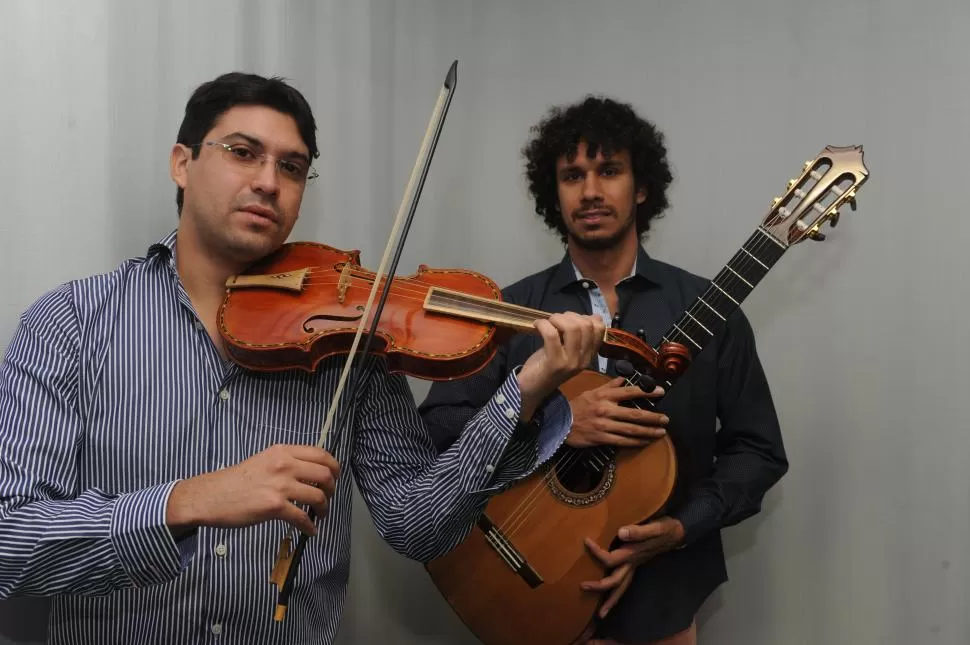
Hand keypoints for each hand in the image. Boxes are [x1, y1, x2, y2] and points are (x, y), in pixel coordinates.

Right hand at [166, 444, 339, 536]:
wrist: (211, 496)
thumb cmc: (235, 481)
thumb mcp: (264, 460)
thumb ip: (286, 463)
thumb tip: (310, 474)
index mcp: (282, 451)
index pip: (321, 454)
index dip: (334, 467)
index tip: (335, 477)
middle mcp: (284, 464)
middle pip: (325, 474)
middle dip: (332, 488)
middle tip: (329, 497)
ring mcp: (279, 485)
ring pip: (317, 496)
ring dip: (324, 508)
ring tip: (321, 514)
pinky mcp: (274, 506)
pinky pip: (302, 517)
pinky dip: (309, 526)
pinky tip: (310, 531)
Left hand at [517, 312, 605, 418]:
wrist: (532, 389)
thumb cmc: (547, 366)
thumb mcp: (566, 350)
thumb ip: (576, 335)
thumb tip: (586, 316)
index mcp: (589, 355)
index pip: (599, 329)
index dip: (584, 317)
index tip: (569, 319)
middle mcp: (584, 359)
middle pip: (586, 325)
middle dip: (569, 316)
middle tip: (555, 320)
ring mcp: (570, 362)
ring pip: (572, 328)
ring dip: (557, 318)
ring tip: (547, 322)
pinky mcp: (554, 363)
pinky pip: (552, 334)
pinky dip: (543, 324)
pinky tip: (537, 325)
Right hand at [566, 376, 667, 447]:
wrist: (560, 423)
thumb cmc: (577, 406)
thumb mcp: (591, 392)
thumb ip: (609, 386)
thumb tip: (623, 379)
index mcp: (605, 396)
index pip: (629, 392)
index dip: (646, 392)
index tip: (660, 392)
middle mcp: (606, 410)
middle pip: (635, 414)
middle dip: (653, 417)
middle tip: (666, 419)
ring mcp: (604, 425)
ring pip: (631, 430)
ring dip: (648, 432)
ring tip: (661, 432)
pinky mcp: (602, 438)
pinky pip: (623, 441)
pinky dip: (636, 442)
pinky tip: (645, 441)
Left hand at [580, 517, 685, 617]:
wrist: (677, 533)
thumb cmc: (664, 529)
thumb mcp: (654, 527)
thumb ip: (638, 531)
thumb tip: (621, 533)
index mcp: (633, 554)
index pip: (610, 559)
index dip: (597, 552)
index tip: (586, 540)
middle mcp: (632, 564)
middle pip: (616, 582)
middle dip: (599, 587)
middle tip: (582, 587)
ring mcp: (635, 566)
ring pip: (622, 587)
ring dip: (610, 600)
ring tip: (600, 614)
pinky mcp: (636, 564)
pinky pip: (624, 582)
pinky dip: (616, 592)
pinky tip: (609, 596)